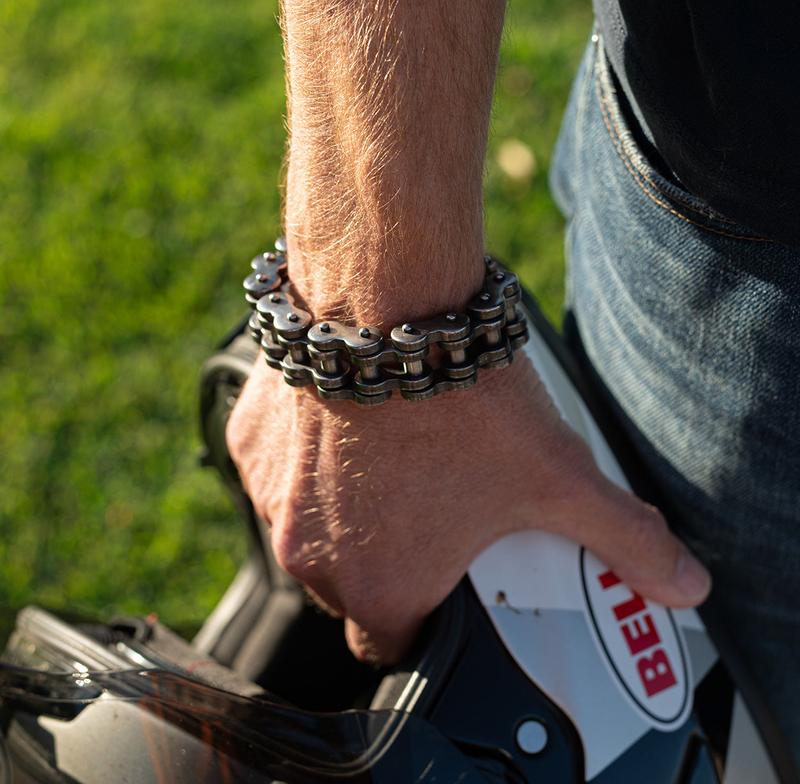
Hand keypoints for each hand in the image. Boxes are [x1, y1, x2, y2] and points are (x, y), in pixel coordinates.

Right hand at [226, 351, 710, 663]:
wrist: (385, 303)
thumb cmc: (462, 402)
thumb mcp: (558, 476)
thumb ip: (625, 539)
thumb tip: (685, 583)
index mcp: (378, 586)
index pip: (391, 643)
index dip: (422, 622)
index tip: (443, 588)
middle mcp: (310, 555)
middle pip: (348, 587)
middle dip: (384, 563)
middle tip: (429, 515)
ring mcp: (272, 498)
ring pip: (310, 530)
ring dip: (343, 510)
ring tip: (394, 460)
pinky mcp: (249, 444)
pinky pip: (277, 472)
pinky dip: (308, 460)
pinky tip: (347, 423)